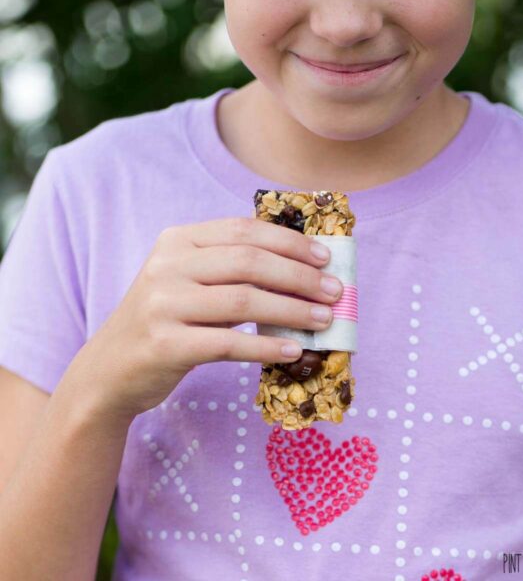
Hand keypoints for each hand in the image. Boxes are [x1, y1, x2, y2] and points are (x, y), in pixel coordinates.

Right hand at [68, 217, 342, 416]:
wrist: (110, 369)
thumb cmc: (165, 321)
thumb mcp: (189, 282)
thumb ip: (231, 271)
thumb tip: (302, 272)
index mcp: (177, 242)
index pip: (243, 231)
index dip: (289, 242)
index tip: (324, 257)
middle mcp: (168, 266)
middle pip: (248, 263)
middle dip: (299, 276)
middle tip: (335, 291)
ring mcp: (163, 305)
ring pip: (242, 301)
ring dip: (292, 311)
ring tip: (324, 320)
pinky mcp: (164, 344)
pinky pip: (228, 343)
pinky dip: (266, 347)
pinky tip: (294, 351)